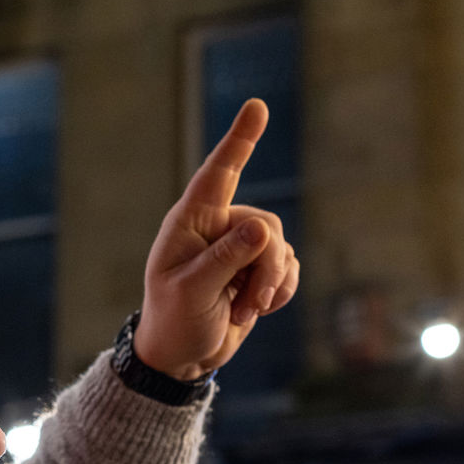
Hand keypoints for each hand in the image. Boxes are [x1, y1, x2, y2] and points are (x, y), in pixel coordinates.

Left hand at [136, 98, 299, 380]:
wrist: (181, 356)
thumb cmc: (174, 321)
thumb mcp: (193, 293)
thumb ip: (226, 259)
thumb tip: (263, 228)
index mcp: (189, 223)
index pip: (217, 175)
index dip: (239, 141)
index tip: (257, 107)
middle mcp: (215, 227)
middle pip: (266, 225)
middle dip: (265, 266)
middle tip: (249, 302)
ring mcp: (238, 246)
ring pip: (280, 247)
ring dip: (270, 284)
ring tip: (244, 310)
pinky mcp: (257, 268)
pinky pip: (288, 266)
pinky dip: (279, 291)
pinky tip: (255, 310)